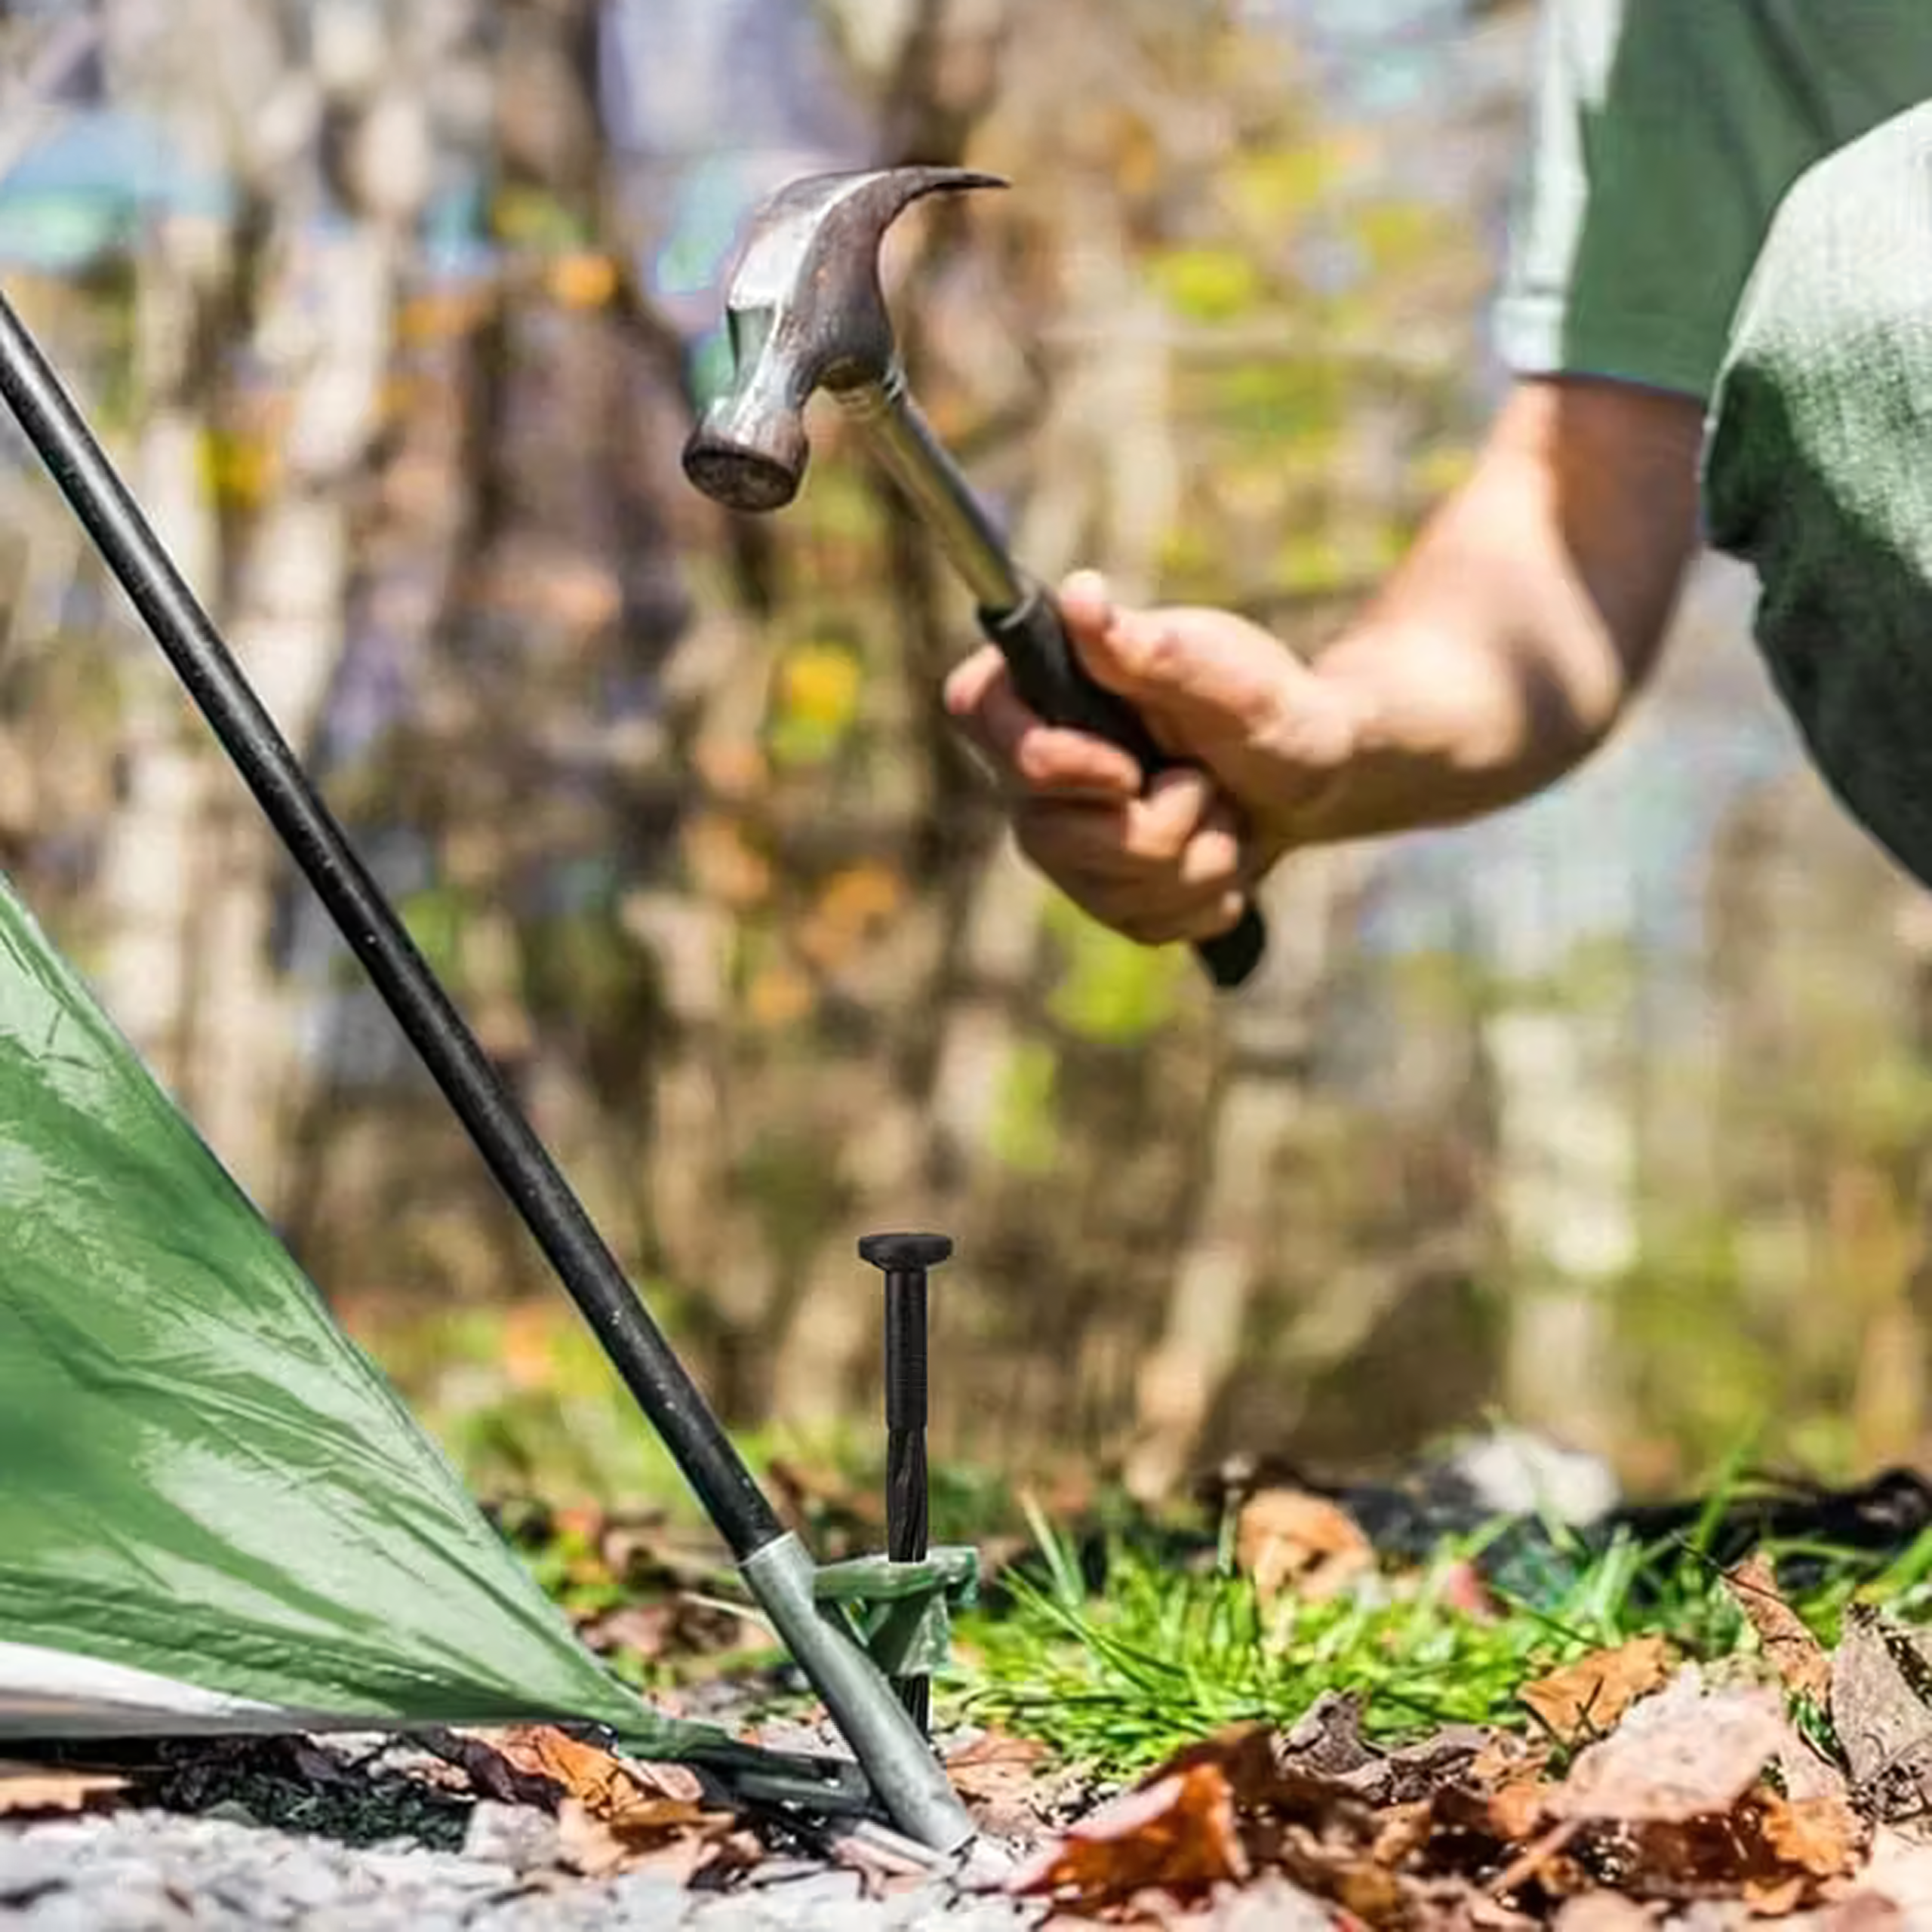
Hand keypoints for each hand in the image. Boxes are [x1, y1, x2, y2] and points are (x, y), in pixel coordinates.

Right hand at [944, 570, 1361, 946]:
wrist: (1318, 773)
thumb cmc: (1272, 705)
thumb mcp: (1226, 675)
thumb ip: (1149, 649)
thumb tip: (1079, 593)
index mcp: (1050, 687)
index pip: (976, 712)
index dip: (1044, 759)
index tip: (1125, 769)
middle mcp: (1036, 767)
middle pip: (1047, 834)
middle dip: (1156, 824)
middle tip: (1204, 779)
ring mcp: (1065, 837)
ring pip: (1105, 889)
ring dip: (1194, 859)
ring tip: (1224, 811)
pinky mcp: (1105, 894)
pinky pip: (1141, 924)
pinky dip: (1203, 898)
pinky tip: (1224, 855)